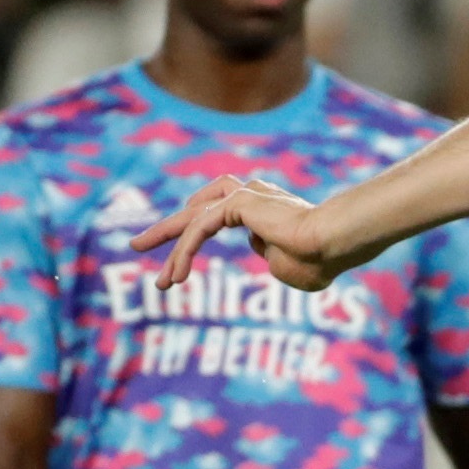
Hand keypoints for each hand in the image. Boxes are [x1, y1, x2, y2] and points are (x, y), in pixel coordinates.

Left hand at [134, 173, 342, 291]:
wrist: (333, 244)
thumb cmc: (319, 260)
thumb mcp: (289, 266)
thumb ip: (273, 258)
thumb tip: (265, 254)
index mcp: (262, 207)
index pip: (216, 215)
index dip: (192, 235)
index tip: (180, 262)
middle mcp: (250, 194)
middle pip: (196, 209)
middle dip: (165, 229)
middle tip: (135, 244)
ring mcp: (244, 195)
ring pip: (194, 220)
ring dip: (169, 243)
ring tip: (155, 272)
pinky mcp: (239, 202)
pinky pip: (201, 228)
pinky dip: (186, 250)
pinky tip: (178, 274)